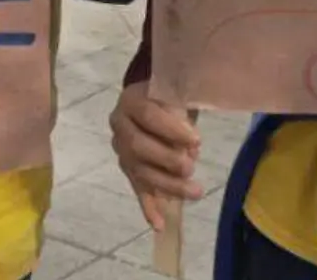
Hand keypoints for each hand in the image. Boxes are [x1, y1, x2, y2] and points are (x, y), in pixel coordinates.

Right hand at [110, 82, 201, 229]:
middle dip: (167, 159)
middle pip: (138, 147)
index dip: (171, 129)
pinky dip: (149, 208)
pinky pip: (138, 190)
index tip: (196, 140)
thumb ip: (181, 111)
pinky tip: (160, 224)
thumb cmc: (170, 96)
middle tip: (191, 167)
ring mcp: (122, 151)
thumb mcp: (176, 92)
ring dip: (168, 185)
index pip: (148, 115)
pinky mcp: (129, 171)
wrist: (154, 100)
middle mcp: (120, 127)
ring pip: (141, 172)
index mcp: (131, 101)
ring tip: (195, 192)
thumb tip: (190, 146)